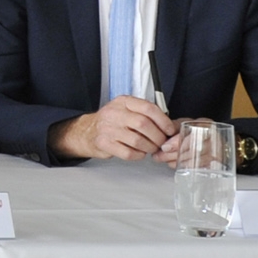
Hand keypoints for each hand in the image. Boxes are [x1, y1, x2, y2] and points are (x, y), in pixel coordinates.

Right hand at [53, 97, 177, 161]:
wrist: (87, 131)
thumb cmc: (113, 121)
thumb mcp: (126, 109)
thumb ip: (145, 113)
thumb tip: (169, 125)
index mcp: (123, 102)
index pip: (148, 108)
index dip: (163, 121)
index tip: (170, 130)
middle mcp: (113, 113)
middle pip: (144, 125)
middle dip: (158, 137)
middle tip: (161, 142)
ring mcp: (107, 128)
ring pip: (138, 140)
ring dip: (149, 147)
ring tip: (151, 148)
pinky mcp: (104, 143)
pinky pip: (128, 153)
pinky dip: (138, 155)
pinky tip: (139, 152)